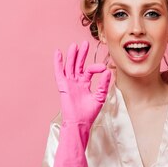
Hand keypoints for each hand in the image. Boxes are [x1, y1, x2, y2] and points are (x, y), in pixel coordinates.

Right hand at [51, 40, 111, 166]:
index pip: (90, 71)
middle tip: (85, 43)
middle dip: (82, 54)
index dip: (97, 67)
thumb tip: (109, 72)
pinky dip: (58, 62)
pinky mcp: (63, 86)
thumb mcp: (99, 97)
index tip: (104, 68)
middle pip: (78, 64)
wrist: (79, 123)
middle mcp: (76, 82)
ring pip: (70, 66)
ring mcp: (69, 83)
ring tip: (74, 45)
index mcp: (85, 84)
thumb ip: (104, 85)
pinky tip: (58, 53)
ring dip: (72, 56)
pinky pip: (59, 72)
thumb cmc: (89, 113)